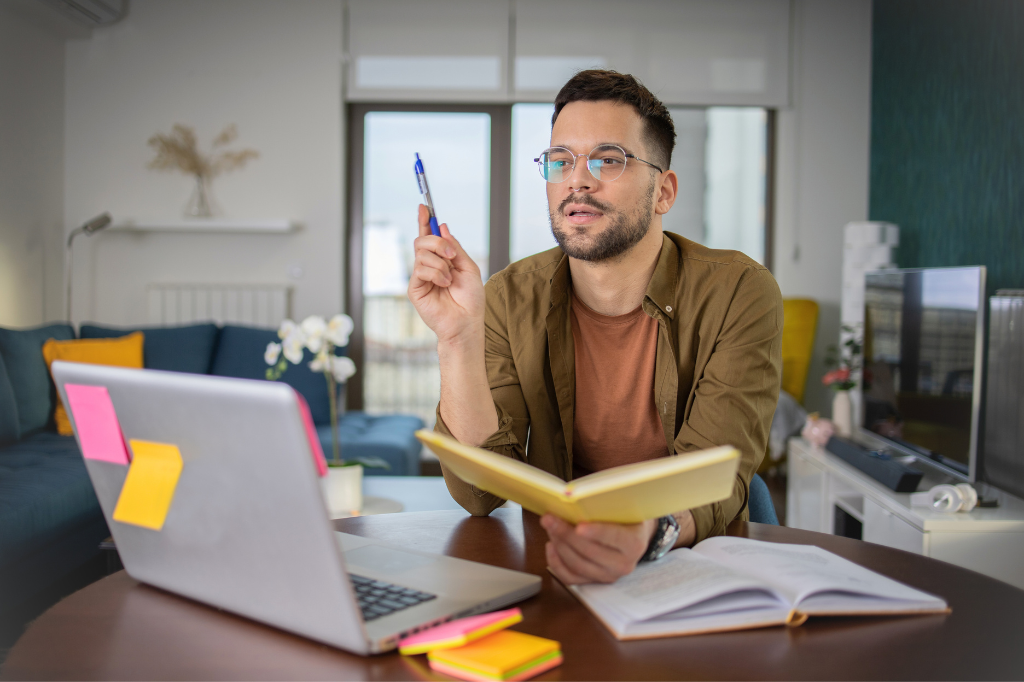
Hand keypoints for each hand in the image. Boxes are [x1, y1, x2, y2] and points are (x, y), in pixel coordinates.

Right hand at [408, 204, 485, 343]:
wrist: (466, 322)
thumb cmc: (470, 299)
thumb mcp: (468, 267)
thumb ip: (454, 247)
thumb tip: (443, 227)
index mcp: (441, 259)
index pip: (429, 236)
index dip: (425, 221)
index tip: (424, 206)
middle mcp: (429, 266)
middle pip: (422, 240)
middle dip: (437, 242)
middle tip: (451, 255)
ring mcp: (420, 277)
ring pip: (421, 253)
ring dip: (440, 264)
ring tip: (449, 280)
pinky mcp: (415, 288)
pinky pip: (420, 269)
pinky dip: (436, 274)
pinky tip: (444, 285)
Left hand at [541, 514, 656, 584]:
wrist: (632, 535)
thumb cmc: (624, 517)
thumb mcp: (622, 507)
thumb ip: (605, 503)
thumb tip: (577, 498)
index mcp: (634, 543)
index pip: (615, 537)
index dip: (596, 532)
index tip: (579, 526)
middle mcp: (623, 564)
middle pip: (590, 552)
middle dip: (566, 534)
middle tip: (550, 519)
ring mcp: (607, 575)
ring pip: (577, 565)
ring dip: (559, 544)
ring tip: (549, 527)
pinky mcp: (593, 581)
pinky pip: (570, 577)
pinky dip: (556, 562)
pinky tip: (551, 545)